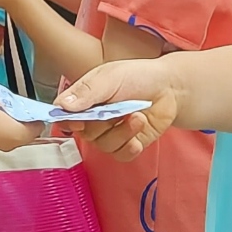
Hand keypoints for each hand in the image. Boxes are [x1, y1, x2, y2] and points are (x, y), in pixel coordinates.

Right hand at [50, 61, 183, 158]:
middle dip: (103, 124)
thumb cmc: (137, 76)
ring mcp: (110, 133)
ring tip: (137, 116)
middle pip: (85, 134)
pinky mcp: (127, 144)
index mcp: (83, 101)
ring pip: (104, 146)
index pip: (63, 116)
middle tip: (118, 110)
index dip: (68, 121)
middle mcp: (93, 119)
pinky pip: (120, 155)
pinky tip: (138, 134)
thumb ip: (87, 92)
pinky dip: (129, 147)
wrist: (168, 87)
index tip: (78, 121)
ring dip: (122, 133)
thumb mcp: (109, 77)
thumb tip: (63, 106)